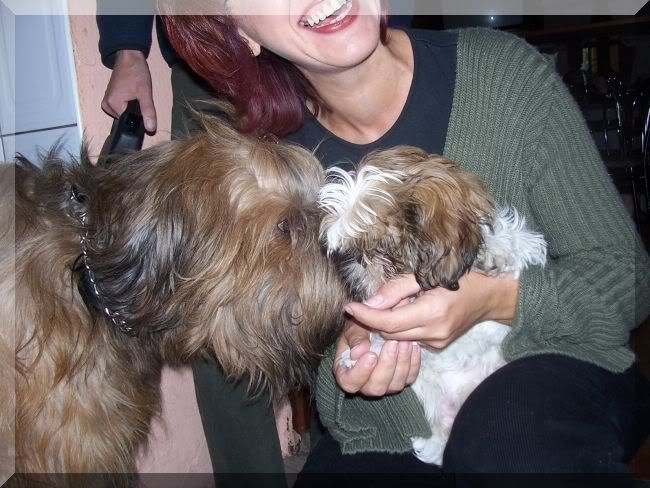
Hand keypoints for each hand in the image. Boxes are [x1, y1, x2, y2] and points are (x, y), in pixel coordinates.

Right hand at [102, 50, 156, 132]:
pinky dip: (128, 104)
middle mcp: (106, 105)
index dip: (139, 118)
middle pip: (125, 118)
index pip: (128, 122)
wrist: (129, 56)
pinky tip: (133, 95)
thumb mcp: (145, 93)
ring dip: (132, 108)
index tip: (144, 109)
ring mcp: (107, 101)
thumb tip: (150, 129)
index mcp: (112, 106)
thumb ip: (148, 112)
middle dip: (135, 112)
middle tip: (140, 98)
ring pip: (124, 113)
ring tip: (137, 95)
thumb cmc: (136, 72)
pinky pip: (121, 107)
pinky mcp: (110, 97)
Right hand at [333, 319, 420, 396]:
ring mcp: (386, 385)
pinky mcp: (402, 380)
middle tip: (391, 343)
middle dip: (386, 366)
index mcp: (347, 374)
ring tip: (404, 342)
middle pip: (375, 387)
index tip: (371, 355)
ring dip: (401, 363)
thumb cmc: (360, 329)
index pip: (350, 383)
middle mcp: (366, 384)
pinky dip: (413, 363)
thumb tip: (357, 353)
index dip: (360, 372)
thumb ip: (355, 339)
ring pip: (395, 385)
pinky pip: (410, 378)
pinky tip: (413, 346)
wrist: (376, 328)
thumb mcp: (353, 329)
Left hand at [344, 272, 518, 348]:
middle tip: (364, 303)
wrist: (490, 297)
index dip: (365, 316)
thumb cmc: (461, 278)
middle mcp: (434, 333)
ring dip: (387, 323)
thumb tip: (369, 303)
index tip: (349, 307)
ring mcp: (437, 343)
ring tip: (393, 304)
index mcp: (432, 312)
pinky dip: (401, 327)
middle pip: (389, 333)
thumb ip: (396, 289)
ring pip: (397, 338)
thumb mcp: (427, 273)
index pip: (388, 321)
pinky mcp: (437, 347)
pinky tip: (408, 312)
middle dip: (373, 319)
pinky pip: (409, 339)